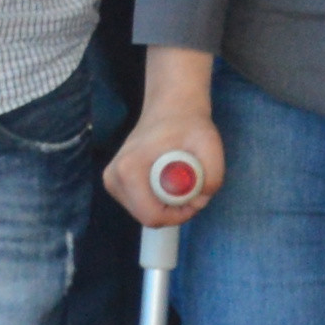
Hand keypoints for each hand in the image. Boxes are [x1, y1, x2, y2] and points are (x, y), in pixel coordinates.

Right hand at [103, 104, 222, 231]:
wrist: (170, 108)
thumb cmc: (188, 124)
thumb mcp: (210, 145)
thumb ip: (213, 176)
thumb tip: (200, 201)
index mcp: (129, 170)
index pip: (151, 216)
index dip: (179, 215)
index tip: (196, 198)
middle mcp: (113, 177)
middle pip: (148, 217)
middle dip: (175, 210)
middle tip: (192, 188)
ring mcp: (111, 181)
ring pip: (144, 212)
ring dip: (167, 205)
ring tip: (180, 178)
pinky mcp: (114, 182)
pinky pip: (140, 204)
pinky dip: (157, 199)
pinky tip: (166, 179)